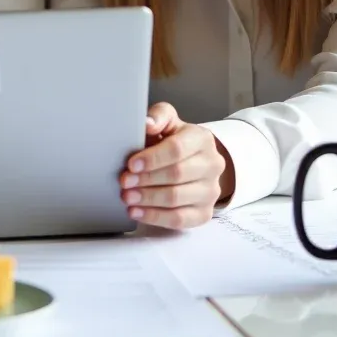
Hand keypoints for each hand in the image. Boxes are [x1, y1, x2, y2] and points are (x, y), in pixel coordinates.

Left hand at [119, 102, 232, 228]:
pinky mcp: (204, 213)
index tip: (131, 164)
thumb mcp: (168, 122)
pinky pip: (179, 219)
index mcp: (202, 139)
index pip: (177, 149)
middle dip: (146, 179)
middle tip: (124, 181)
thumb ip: (158, 116)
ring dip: (147, 199)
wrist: (193, 162)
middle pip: (176, 175)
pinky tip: (136, 212)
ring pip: (176, 199)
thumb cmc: (175, 140)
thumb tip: (147, 123)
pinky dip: (154, 217)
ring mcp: (210, 191)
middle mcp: (212, 165)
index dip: (152, 158)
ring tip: (127, 196)